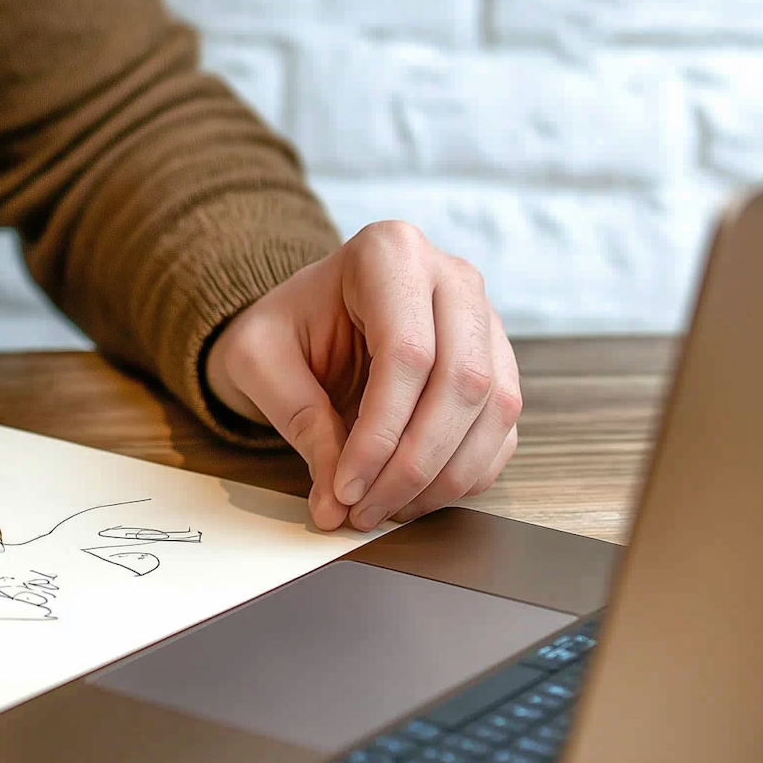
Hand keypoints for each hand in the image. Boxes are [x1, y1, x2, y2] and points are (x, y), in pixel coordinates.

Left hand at [204, 223, 520, 532]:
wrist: (310, 318)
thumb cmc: (284, 328)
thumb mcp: (259, 360)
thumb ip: (298, 420)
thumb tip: (336, 503)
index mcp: (391, 252)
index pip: (407, 353)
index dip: (381, 434)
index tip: (346, 487)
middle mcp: (453, 277)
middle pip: (462, 381)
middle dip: (414, 463)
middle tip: (364, 510)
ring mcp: (486, 319)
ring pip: (494, 409)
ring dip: (443, 477)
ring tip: (384, 509)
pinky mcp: (498, 363)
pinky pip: (502, 429)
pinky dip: (463, 474)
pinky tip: (413, 495)